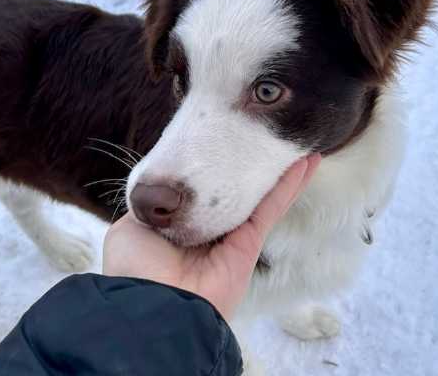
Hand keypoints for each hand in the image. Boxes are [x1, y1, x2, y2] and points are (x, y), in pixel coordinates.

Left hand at [103, 154, 320, 318]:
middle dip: (252, 163)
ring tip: (296, 142)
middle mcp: (208, 229)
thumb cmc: (135, 268)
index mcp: (179, 225)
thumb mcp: (132, 227)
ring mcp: (232, 237)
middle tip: (268, 135)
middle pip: (236, 188)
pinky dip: (290, 185)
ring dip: (281, 171)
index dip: (213, 166)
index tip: (225, 139)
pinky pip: (272, 208)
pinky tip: (306, 162)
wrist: (152, 302)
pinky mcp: (249, 244)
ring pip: (260, 195)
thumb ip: (150, 206)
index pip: (202, 190)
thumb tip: (160, 193)